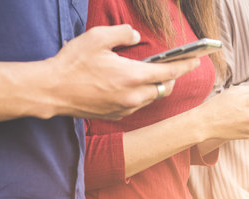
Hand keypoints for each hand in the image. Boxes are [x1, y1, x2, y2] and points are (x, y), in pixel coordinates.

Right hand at [47, 25, 200, 120]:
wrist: (52, 91)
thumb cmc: (73, 63)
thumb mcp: (97, 37)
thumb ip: (122, 33)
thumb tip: (135, 36)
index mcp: (132, 76)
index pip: (169, 71)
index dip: (185, 66)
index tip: (196, 61)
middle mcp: (133, 96)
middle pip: (163, 88)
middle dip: (171, 77)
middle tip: (171, 66)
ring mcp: (124, 108)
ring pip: (151, 99)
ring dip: (155, 87)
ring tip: (150, 75)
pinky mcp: (115, 115)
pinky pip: (137, 106)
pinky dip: (140, 96)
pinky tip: (131, 87)